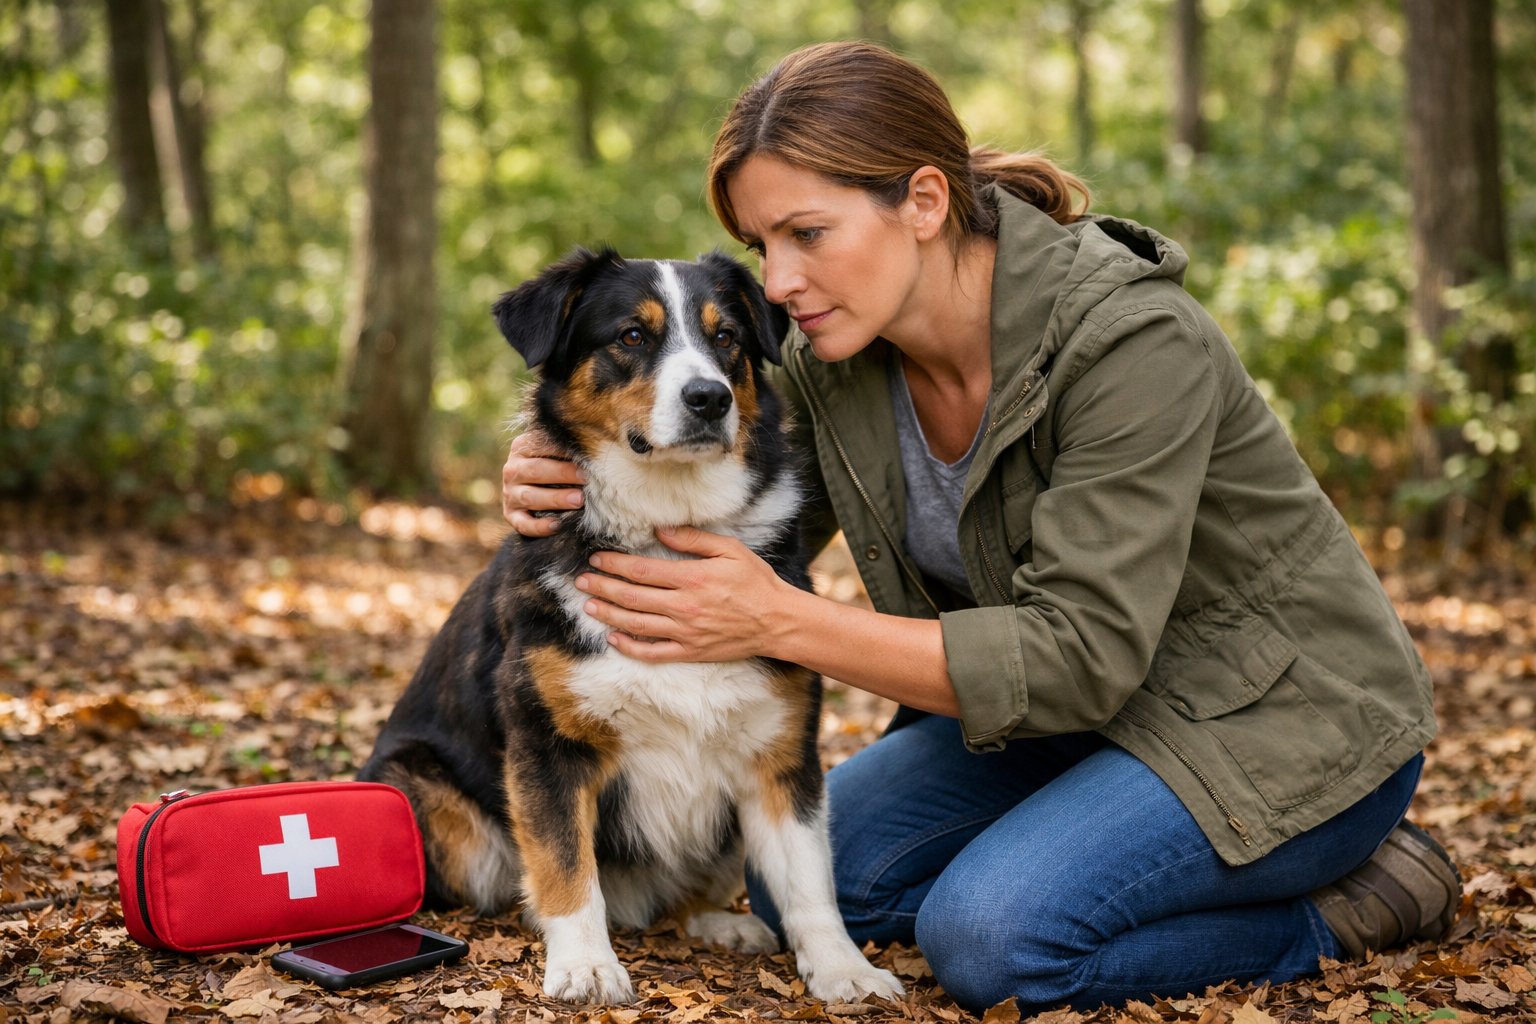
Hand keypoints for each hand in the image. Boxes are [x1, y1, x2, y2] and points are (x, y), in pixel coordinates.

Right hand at [502, 430, 585, 536]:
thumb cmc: (556, 464)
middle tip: (586, 478)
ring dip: (555, 499)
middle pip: (536, 470)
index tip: (586, 454)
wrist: (535, 485)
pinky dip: (539, 526)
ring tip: (579, 500)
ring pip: (530, 497)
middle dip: (562, 474)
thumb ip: (569, 445)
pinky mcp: (511, 515)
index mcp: (522, 447)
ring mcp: (510, 494)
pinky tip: (557, 525)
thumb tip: (596, 443)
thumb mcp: (557, 450)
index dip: (564, 450)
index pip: (541, 446)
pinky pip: (523, 524)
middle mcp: (512, 470)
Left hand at [575, 526, 798, 662]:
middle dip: (602, 588)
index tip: (597, 559)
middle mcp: (684, 606)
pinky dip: (630, 648)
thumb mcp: (731, 550)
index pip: (641, 570)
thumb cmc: (756, 582)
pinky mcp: (690, 652)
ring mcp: (685, 632)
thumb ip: (694, 539)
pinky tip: (614, 639)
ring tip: (589, 606)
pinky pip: (653, 653)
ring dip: (608, 615)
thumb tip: (661, 530)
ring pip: (636, 624)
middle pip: (631, 597)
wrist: (778, 622)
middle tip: (582, 581)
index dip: (614, 564)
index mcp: (692, 578)